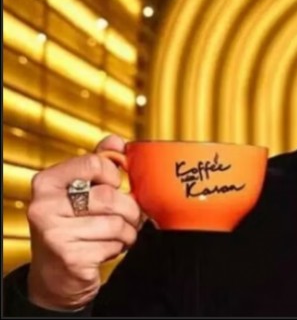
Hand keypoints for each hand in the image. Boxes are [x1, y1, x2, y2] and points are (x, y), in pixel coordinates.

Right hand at [26, 135, 142, 310]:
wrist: (54, 276)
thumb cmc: (70, 227)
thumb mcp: (77, 192)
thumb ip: (96, 164)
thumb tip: (116, 142)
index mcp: (46, 183)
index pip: (94, 162)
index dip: (113, 175)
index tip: (113, 185)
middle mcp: (44, 207)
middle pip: (110, 196)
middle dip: (129, 209)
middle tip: (128, 217)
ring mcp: (54, 234)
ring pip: (116, 223)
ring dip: (127, 231)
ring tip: (117, 234)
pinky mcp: (70, 258)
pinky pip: (114, 245)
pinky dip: (118, 248)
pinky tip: (105, 249)